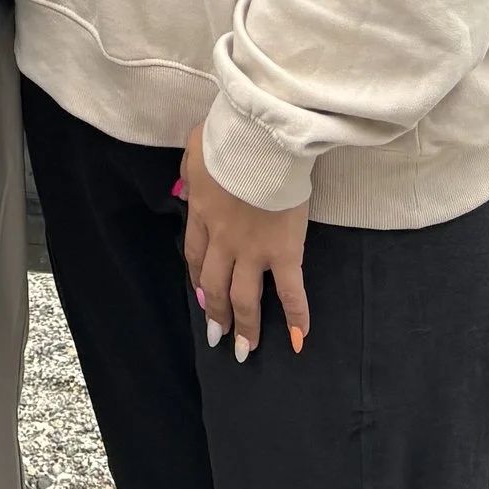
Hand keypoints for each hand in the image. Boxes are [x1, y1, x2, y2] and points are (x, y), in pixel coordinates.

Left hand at [181, 121, 309, 360]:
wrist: (259, 140)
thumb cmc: (228, 137)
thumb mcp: (195, 150)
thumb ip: (192, 174)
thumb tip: (189, 190)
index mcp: (202, 213)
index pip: (196, 255)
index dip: (197, 278)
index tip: (199, 295)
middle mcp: (224, 240)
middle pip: (215, 285)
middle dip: (216, 313)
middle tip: (218, 336)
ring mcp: (253, 250)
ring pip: (244, 296)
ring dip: (245, 325)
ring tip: (245, 351)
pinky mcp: (284, 252)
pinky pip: (291, 291)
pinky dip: (296, 316)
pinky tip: (299, 340)